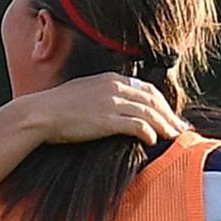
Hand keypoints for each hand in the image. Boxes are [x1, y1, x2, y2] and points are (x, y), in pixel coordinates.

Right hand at [1, 71, 181, 147]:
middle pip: (153, 101)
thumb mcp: (84, 92)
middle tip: (179, 129)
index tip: (170, 116)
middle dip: (169, 116)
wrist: (40, 114)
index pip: (147, 90)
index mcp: (110, 80)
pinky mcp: (107, 120)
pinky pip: (137, 126)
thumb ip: (103, 95)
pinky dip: (148, 133)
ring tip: (173, 137)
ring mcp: (111, 104)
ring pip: (149, 114)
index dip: (163, 104)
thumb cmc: (58, 107)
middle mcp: (114, 88)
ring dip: (164, 126)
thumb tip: (116, 108)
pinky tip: (153, 141)